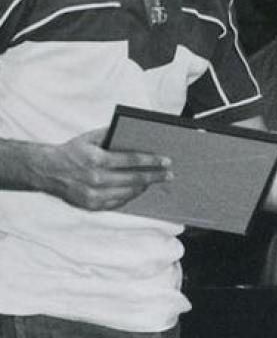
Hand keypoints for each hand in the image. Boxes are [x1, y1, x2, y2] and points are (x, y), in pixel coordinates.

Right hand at [35, 129, 171, 210]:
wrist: (47, 171)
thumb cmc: (72, 152)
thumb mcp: (90, 138)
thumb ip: (111, 134)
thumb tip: (136, 132)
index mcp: (96, 159)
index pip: (132, 161)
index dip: (152, 161)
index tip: (166, 161)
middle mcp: (96, 179)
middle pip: (134, 179)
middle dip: (155, 176)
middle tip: (169, 174)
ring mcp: (94, 195)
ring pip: (129, 193)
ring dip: (145, 187)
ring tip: (155, 181)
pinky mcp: (92, 206)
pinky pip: (118, 203)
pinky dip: (130, 196)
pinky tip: (138, 189)